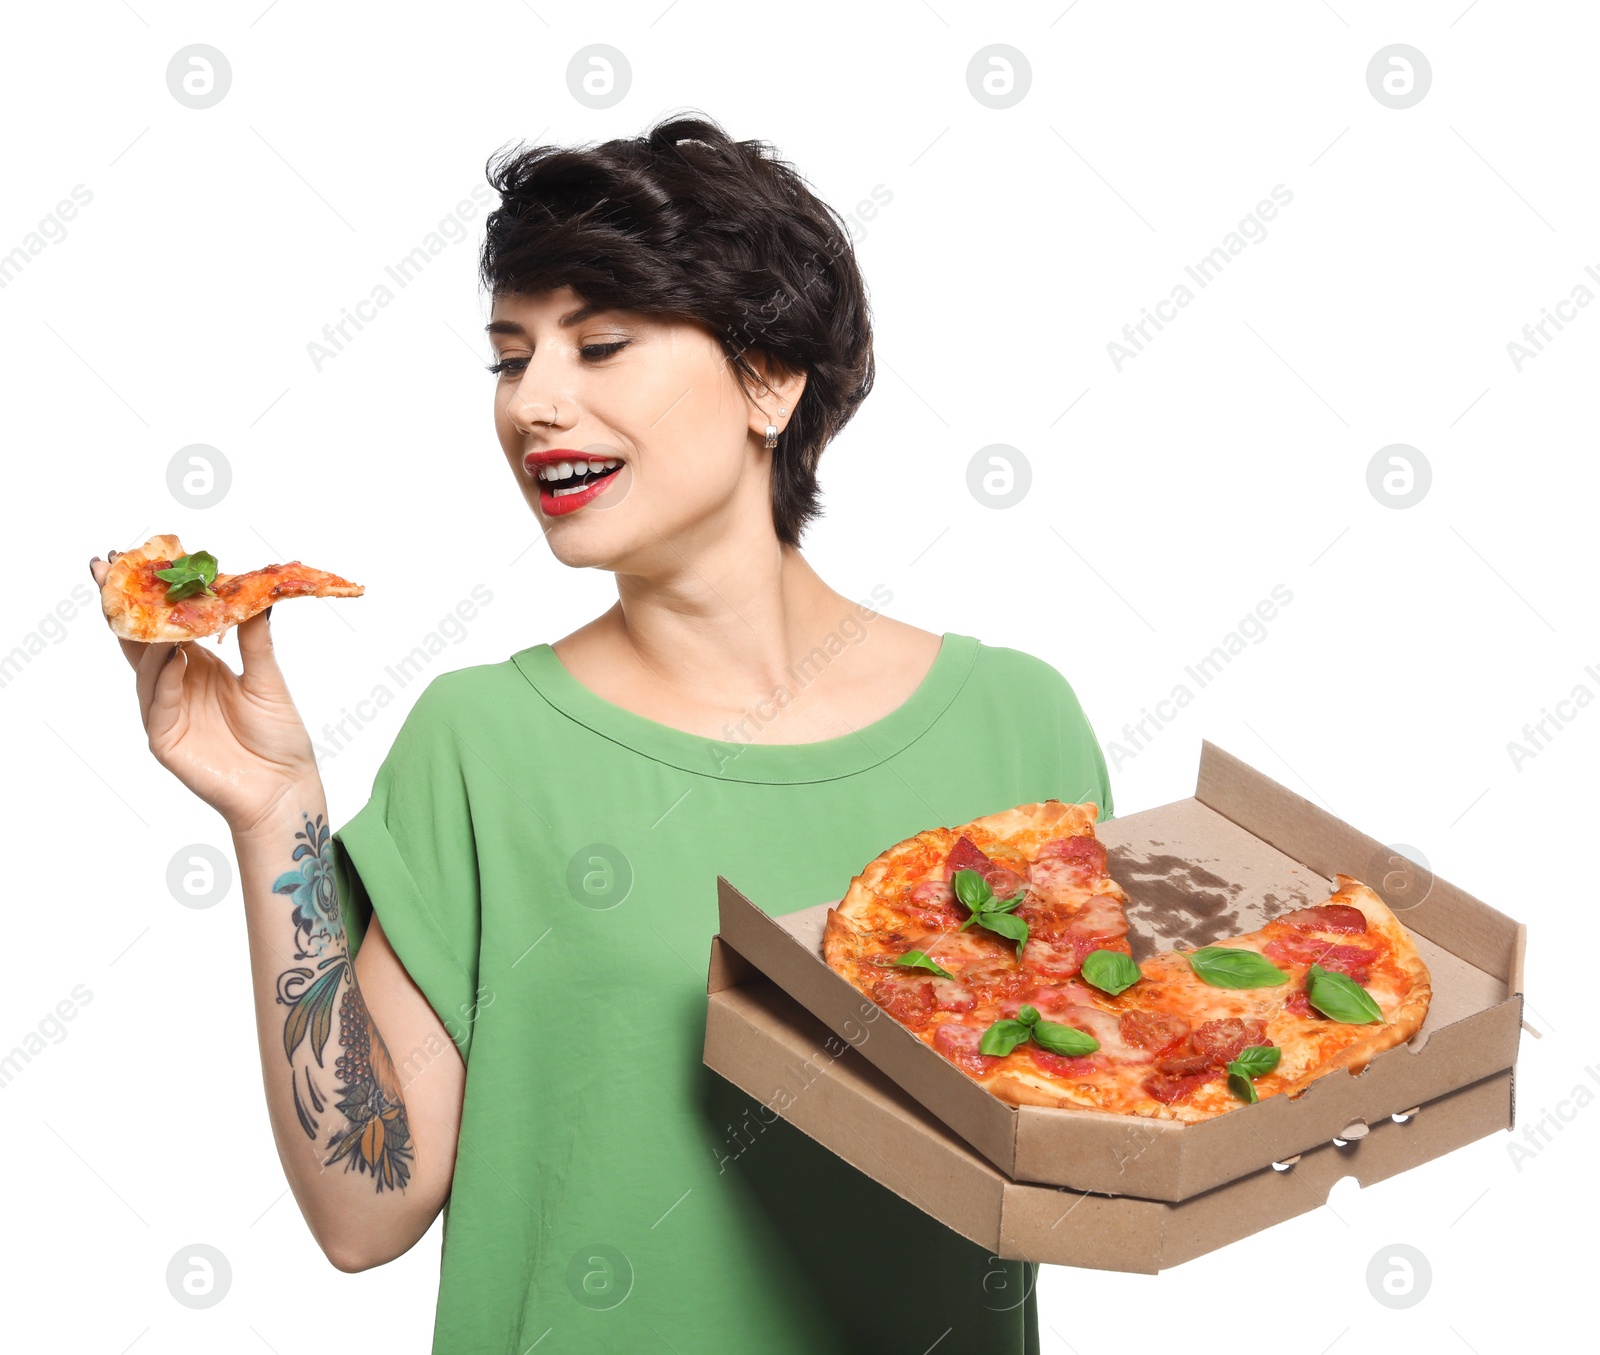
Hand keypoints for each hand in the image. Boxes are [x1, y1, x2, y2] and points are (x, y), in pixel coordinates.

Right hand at [90, 551, 319, 835]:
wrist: (285, 786)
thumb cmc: (278, 737)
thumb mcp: (268, 678)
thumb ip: (255, 639)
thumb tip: (257, 594)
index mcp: (197, 667)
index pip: (165, 626)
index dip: (151, 597)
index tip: (133, 560)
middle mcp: (176, 685)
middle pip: (142, 641)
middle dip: (126, 606)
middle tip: (108, 567)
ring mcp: (167, 712)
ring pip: (145, 668)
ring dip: (146, 637)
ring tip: (151, 607)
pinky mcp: (166, 739)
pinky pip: (157, 703)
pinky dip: (163, 678)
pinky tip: (172, 656)